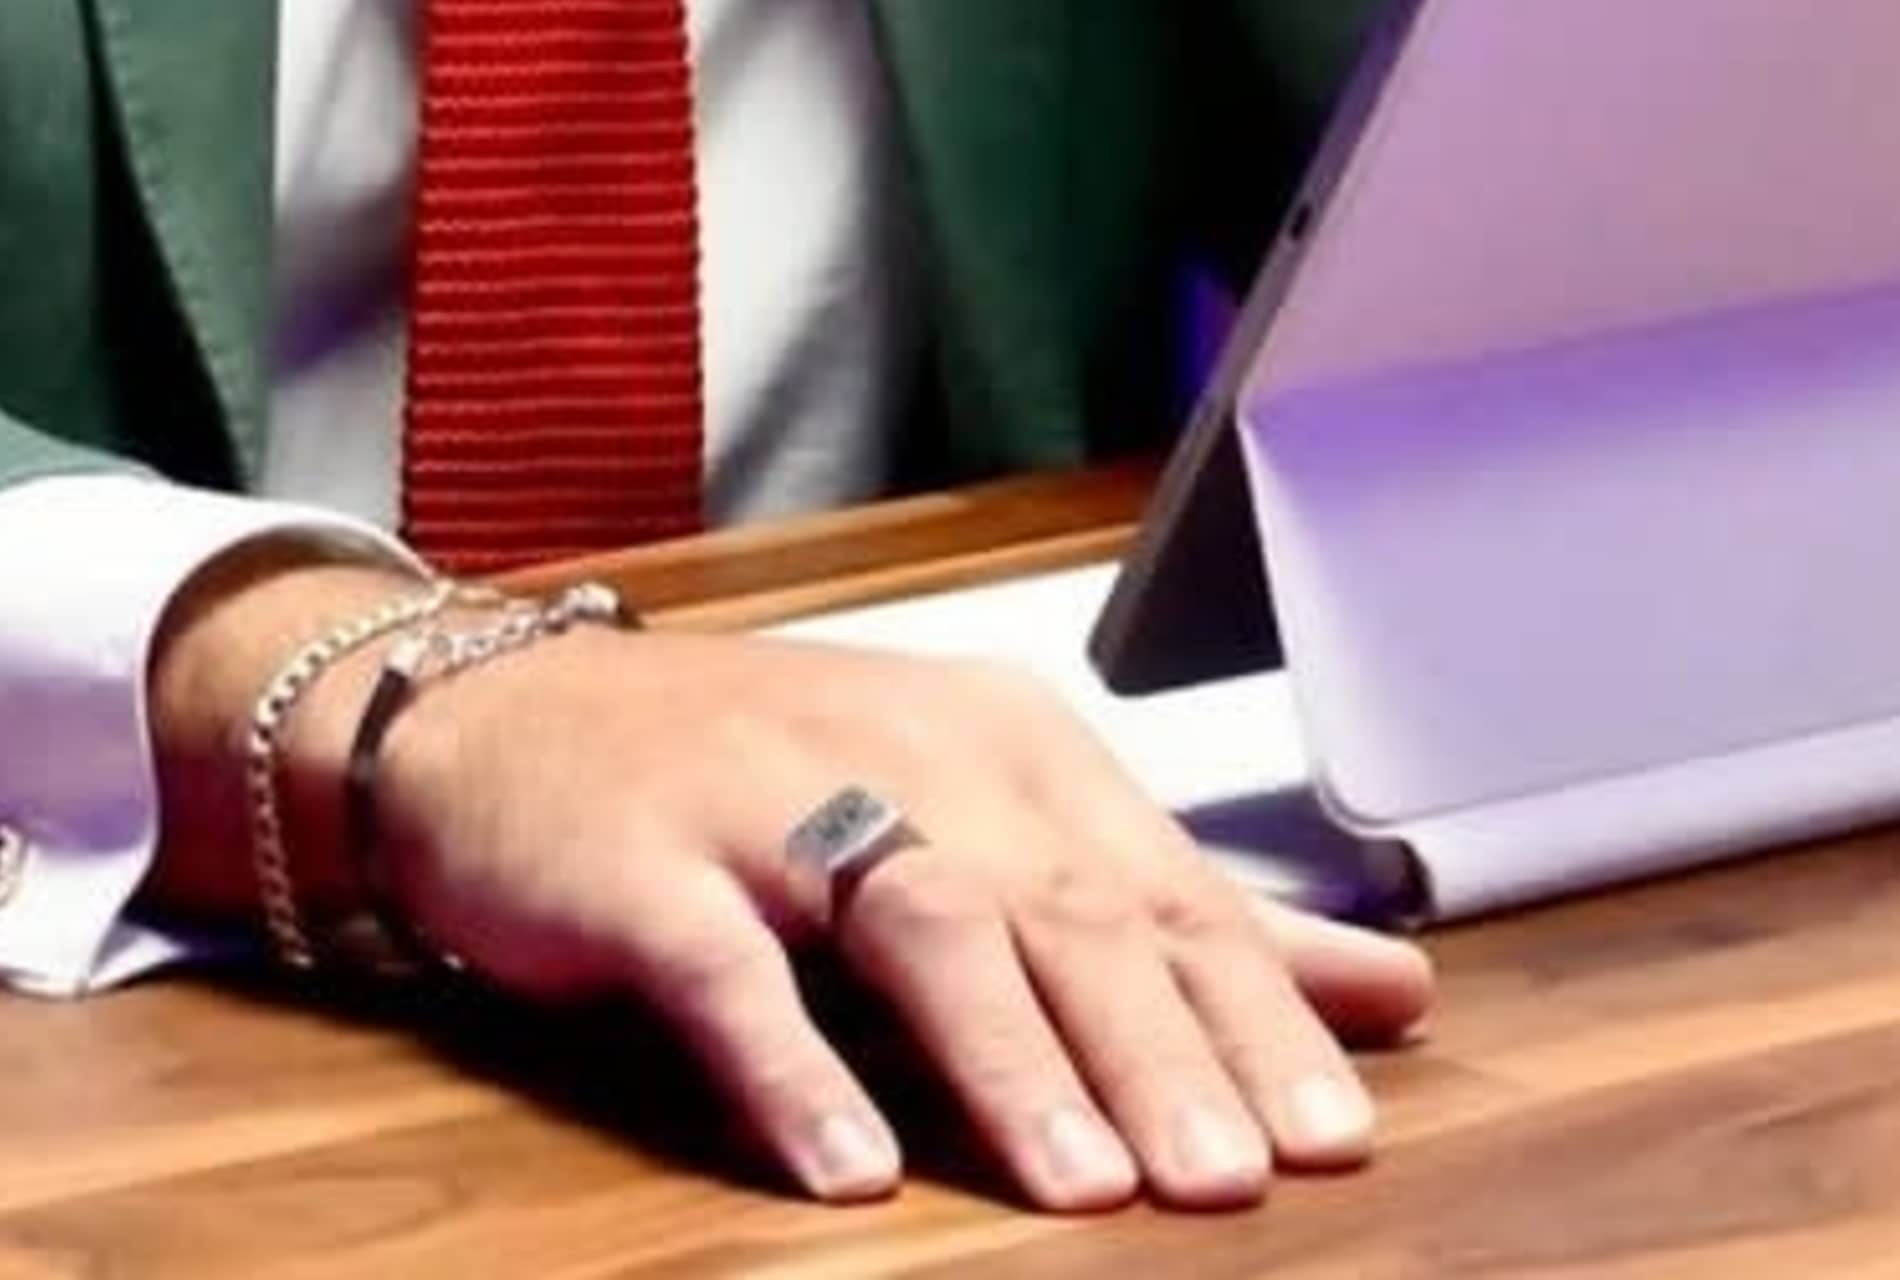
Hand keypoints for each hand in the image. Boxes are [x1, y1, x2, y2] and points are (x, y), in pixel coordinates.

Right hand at [326, 618, 1424, 1210]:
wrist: (509, 716)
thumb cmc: (766, 776)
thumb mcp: (985, 812)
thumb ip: (1174, 911)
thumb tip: (1390, 990)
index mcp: (1001, 743)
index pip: (1155, 886)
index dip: (1251, 1010)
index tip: (1335, 1133)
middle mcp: (902, 753)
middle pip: (1058, 905)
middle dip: (1158, 1049)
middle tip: (1240, 1177)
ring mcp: (767, 801)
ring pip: (919, 923)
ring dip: (1009, 1059)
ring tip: (1086, 1184)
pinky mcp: (646, 866)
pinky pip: (728, 971)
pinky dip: (791, 1068)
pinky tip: (846, 1169)